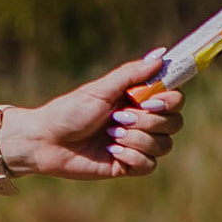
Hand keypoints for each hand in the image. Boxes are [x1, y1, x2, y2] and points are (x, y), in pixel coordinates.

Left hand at [0, 52, 184, 179]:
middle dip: (148, 121)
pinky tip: (111, 152)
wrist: (46, 141)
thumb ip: (131, 74)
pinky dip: (132, 157)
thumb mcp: (100, 90)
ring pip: (164, 145)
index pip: (174, 99)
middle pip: (175, 123)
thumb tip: (161, 54)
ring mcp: (136, 144)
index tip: (150, 101)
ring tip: (111, 135)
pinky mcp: (128, 166)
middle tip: (118, 118)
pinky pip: (149, 165)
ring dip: (137, 139)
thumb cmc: (69, 111)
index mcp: (138, 100)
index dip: (170, 101)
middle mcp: (142, 121)